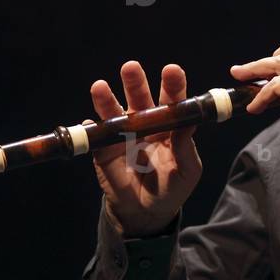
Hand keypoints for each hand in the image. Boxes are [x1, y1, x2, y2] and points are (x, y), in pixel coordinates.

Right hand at [89, 61, 201, 237]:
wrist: (146, 212)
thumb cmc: (171, 188)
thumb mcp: (187, 171)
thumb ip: (186, 148)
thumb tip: (189, 122)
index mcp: (170, 125)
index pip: (172, 100)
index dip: (172, 85)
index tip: (171, 70)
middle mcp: (145, 124)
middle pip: (140, 98)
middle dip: (135, 82)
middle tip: (131, 67)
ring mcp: (122, 135)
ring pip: (114, 112)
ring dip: (107, 99)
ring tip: (100, 87)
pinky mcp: (103, 150)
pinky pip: (96, 137)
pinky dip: (92, 130)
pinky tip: (90, 124)